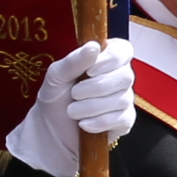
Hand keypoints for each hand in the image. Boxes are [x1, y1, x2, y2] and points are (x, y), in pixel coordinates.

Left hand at [5, 37, 136, 174]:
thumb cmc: (55, 98)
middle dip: (96, 87)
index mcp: (105, 60)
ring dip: (92, 106)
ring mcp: (125, 99)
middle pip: (125, 76)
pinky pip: (121, 118)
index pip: (123, 50)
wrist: (52, 130)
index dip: (111, 59)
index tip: (90, 70)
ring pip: (122, 99)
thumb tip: (94, 47)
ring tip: (73, 111)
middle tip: (75, 94)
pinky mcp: (125, 120)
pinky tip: (84, 124)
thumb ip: (73, 61)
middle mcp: (119, 77)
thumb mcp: (56, 76)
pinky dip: (98, 122)